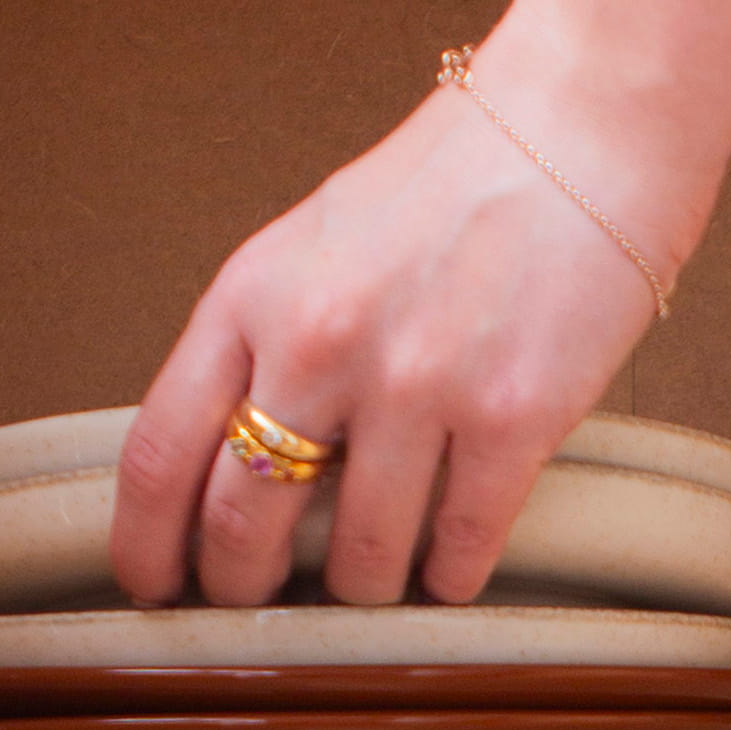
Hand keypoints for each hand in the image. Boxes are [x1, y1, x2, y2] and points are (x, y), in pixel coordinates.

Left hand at [111, 60, 697, 612]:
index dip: (146, 547)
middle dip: (245, 588)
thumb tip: (226, 460)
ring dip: (365, 588)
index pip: (158, 454)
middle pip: (244, 525)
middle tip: (267, 604)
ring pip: (360, 560)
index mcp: (253, 296)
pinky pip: (461, 549)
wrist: (584, 125)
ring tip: (381, 575)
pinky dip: (450, 576)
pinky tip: (452, 566)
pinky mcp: (514, 415)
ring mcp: (418, 383)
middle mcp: (320, 344)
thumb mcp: (314, 244)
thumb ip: (261, 340)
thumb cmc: (452, 183)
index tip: (158, 589)